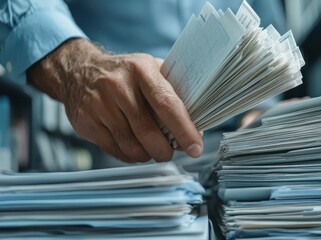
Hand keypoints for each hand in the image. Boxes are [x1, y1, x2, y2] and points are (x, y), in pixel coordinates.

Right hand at [27, 38, 202, 162]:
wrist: (80, 71)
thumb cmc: (126, 74)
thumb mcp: (151, 70)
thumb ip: (175, 95)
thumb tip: (197, 130)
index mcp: (141, 70)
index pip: (167, 104)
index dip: (184, 129)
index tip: (195, 148)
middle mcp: (118, 86)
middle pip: (148, 131)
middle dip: (165, 150)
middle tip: (171, 152)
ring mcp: (100, 105)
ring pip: (131, 146)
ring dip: (148, 155)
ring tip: (153, 149)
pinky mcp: (88, 122)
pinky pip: (115, 150)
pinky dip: (131, 156)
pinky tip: (136, 148)